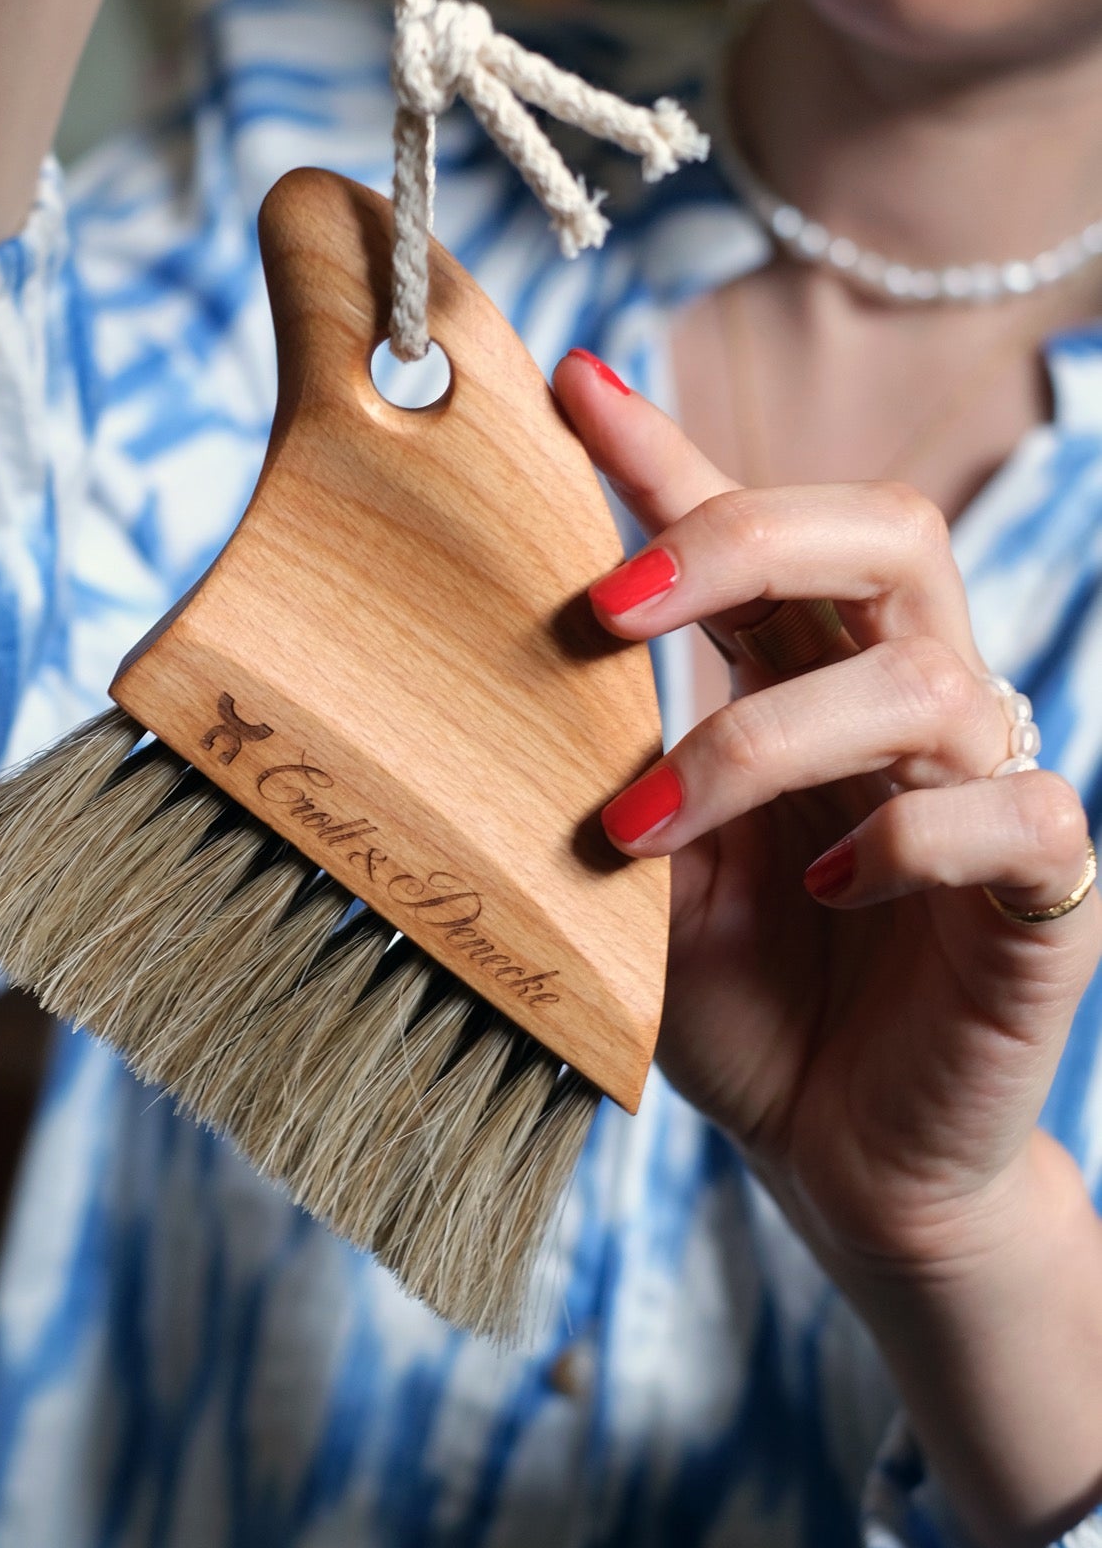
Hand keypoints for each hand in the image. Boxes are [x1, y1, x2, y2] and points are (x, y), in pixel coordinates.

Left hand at [555, 349, 1101, 1547]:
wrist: (842, 1164)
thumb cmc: (746, 1006)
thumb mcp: (651, 870)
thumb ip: (616, 755)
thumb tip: (501, 648)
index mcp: (811, 680)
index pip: (756, 532)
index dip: (670, 453)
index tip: (565, 383)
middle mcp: (909, 707)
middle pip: (885, 533)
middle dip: (745, 539)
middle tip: (611, 608)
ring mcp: (988, 790)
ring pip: (930, 678)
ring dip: (768, 739)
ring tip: (649, 823)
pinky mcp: (1046, 890)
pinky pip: (1017, 814)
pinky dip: (910, 838)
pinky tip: (824, 884)